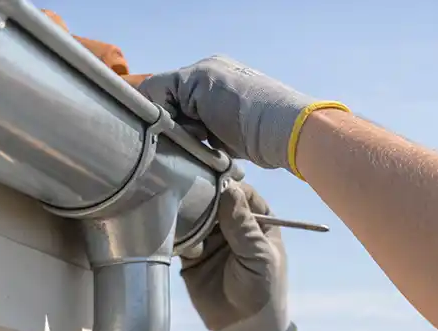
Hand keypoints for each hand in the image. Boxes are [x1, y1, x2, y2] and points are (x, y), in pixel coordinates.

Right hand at [138, 55, 348, 175]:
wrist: (283, 133)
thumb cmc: (241, 110)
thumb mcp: (199, 91)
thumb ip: (168, 96)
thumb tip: (157, 117)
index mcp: (201, 70)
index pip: (157, 87)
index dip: (153, 110)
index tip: (162, 130)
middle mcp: (211, 84)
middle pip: (170, 108)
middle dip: (173, 126)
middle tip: (184, 140)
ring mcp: (222, 108)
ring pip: (185, 126)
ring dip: (187, 138)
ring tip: (198, 148)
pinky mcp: (231, 131)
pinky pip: (203, 138)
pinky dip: (201, 146)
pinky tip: (208, 153)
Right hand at [182, 181, 294, 330]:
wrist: (244, 330)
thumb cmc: (261, 290)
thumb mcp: (257, 256)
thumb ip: (243, 224)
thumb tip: (228, 188)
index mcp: (258, 222)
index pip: (243, 193)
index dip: (230, 187)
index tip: (215, 185)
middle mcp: (232, 226)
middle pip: (216, 201)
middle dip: (204, 198)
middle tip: (192, 197)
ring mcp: (211, 240)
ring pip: (196, 217)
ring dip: (189, 216)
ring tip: (183, 218)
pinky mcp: (191, 256)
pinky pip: (182, 239)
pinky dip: (179, 237)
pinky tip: (182, 243)